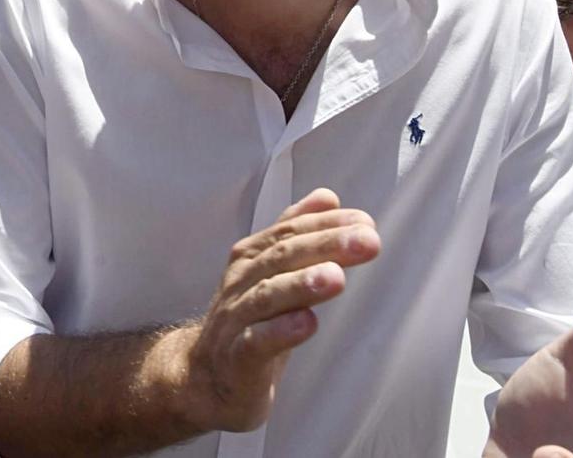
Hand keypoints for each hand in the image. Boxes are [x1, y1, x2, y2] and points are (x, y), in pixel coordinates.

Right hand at [167, 189, 379, 435]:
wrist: (205, 376)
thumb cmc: (248, 320)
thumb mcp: (270, 272)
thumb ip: (294, 233)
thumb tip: (327, 197)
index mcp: (252, 256)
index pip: (290, 232)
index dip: (327, 225)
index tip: (366, 222)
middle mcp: (241, 281)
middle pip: (283, 257)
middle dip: (326, 246)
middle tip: (366, 241)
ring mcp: (236, 319)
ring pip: (268, 296)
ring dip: (302, 284)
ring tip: (337, 277)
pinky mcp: (237, 358)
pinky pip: (257, 342)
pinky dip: (281, 331)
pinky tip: (308, 323)